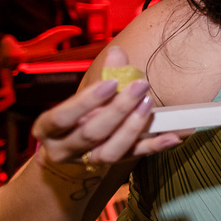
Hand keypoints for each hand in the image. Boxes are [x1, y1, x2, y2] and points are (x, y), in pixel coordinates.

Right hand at [33, 46, 180, 175]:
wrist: (74, 146)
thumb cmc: (78, 114)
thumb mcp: (84, 96)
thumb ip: (104, 75)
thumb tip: (118, 53)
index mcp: (48, 129)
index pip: (63, 117)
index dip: (87, 101)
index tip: (112, 82)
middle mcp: (63, 149)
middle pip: (91, 133)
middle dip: (118, 108)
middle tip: (140, 86)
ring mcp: (87, 161)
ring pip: (110, 151)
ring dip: (133, 127)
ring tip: (149, 105)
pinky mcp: (111, 167)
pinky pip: (134, 158)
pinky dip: (154, 146)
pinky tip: (172, 136)